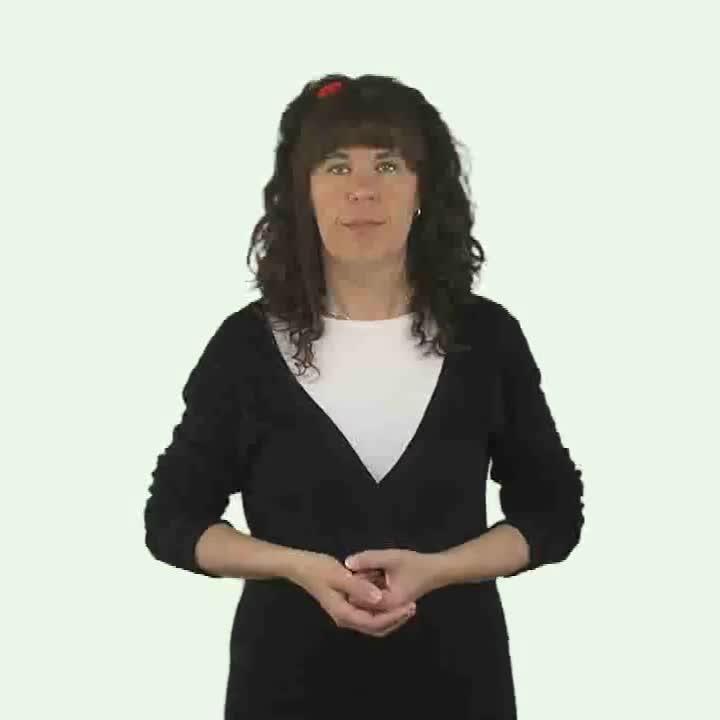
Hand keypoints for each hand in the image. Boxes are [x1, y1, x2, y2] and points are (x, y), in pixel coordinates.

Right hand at [289, 552, 416, 637]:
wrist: (301, 567)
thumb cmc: (319, 569)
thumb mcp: (340, 575)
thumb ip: (359, 587)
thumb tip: (379, 599)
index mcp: (344, 613)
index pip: (375, 623)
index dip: (394, 617)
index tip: (409, 607)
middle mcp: (346, 618)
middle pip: (376, 627)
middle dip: (396, 619)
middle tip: (413, 607)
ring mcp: (346, 613)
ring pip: (373, 621)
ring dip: (390, 615)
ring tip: (407, 603)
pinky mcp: (347, 605)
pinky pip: (369, 613)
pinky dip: (381, 608)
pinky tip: (391, 596)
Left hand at [344, 549, 440, 613]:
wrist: (434, 571)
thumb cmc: (415, 564)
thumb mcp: (391, 557)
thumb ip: (369, 559)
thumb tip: (347, 562)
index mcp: (388, 604)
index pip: (358, 598)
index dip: (353, 583)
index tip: (354, 570)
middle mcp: (386, 612)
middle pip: (359, 603)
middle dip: (357, 586)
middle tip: (364, 571)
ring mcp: (386, 611)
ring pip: (364, 601)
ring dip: (363, 586)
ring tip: (370, 572)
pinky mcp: (386, 606)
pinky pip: (370, 600)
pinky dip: (368, 588)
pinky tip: (373, 575)